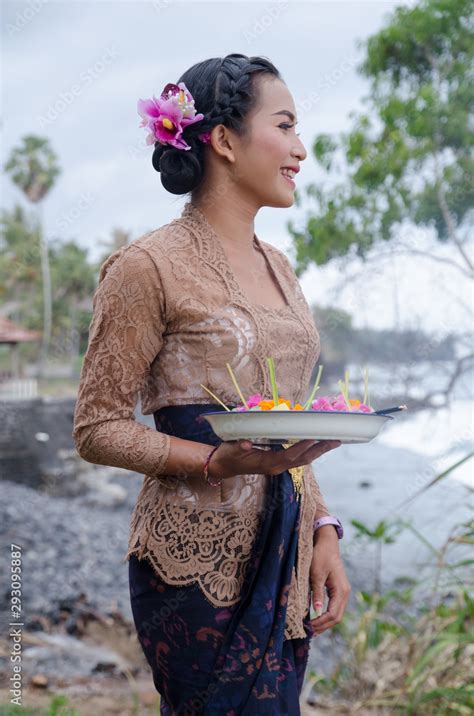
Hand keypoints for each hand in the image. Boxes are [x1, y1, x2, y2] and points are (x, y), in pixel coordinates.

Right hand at [208, 438, 341, 480]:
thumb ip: (238, 446)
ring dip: (319, 451)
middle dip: (320, 450)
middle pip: (303, 459)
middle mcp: (277, 467)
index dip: (302, 447)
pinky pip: (298, 458)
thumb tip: (245, 443)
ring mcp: (278, 466)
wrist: (223, 467)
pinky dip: (310, 451)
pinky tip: (318, 444)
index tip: (315, 438)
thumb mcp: (230, 450)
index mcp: (267, 463)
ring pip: (303, 460)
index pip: (289, 455)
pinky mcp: (278, 463)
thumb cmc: (227, 456)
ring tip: (334, 441)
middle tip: (336, 440)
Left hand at [309, 530, 350, 636]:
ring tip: (311, 628)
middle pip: (336, 617)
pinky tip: (316, 618)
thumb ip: (317, 593)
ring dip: (324, 622)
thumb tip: (316, 612)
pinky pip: (334, 607)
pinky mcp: (338, 590)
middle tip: (308, 632)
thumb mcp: (316, 574)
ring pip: (336, 614)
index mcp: (341, 590)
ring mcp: (343, 592)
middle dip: (323, 626)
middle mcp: (345, 593)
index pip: (333, 614)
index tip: (307, 626)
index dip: (320, 623)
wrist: (327, 543)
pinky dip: (326, 615)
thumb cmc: (321, 556)